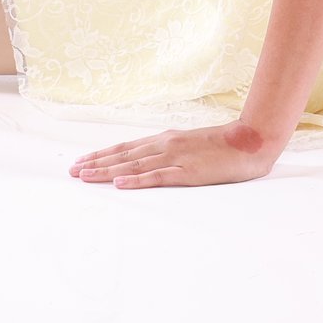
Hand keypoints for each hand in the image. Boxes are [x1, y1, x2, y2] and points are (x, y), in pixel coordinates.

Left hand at [69, 121, 284, 188]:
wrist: (249, 141)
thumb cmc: (221, 145)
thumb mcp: (189, 143)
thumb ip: (169, 150)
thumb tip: (148, 159)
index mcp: (165, 139)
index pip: (126, 147)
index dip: (102, 154)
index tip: (82, 160)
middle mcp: (165, 145)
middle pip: (123, 156)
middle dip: (96, 163)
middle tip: (72, 171)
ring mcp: (176, 158)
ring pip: (134, 166)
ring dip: (107, 171)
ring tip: (86, 176)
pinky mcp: (188, 172)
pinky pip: (158, 177)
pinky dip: (137, 181)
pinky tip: (121, 184)